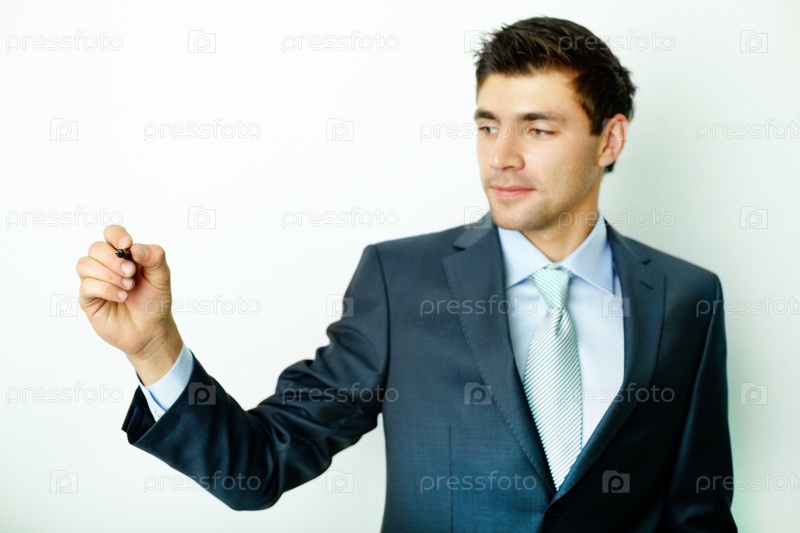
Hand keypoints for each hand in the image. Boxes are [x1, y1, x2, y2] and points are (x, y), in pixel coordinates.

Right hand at [76, 225, 182, 383]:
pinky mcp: (88, 298)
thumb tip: (134, 247)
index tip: (127, 246)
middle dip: (113, 259)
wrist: (151, 330)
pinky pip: (86, 285)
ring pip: (85, 264)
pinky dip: (106, 289)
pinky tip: (121, 297)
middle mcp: (106, 265)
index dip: (116, 235)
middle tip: (131, 273)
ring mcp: (95, 281)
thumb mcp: (162, 277)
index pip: (111, 233)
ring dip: (109, 275)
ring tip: (128, 288)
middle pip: (96, 248)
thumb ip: (154, 257)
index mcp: (125, 255)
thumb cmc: (154, 301)